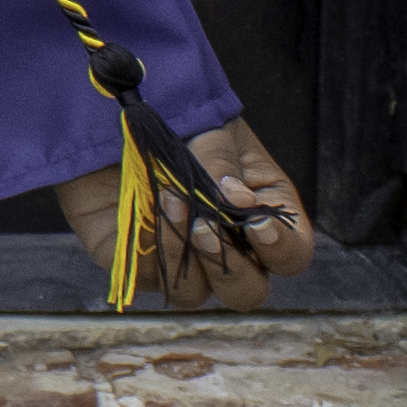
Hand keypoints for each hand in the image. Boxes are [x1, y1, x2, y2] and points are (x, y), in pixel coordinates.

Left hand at [56, 116, 314, 310]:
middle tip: (205, 228)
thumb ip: (222, 165)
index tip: (256, 223)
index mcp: (261, 216)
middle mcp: (226, 249)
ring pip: (193, 295)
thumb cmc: (180, 119)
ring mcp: (181, 260)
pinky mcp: (136, 259)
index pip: (289, 256)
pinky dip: (148, 249)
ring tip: (170, 201)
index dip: (280, 250)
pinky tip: (144, 210)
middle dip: (228, 268)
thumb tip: (234, 201)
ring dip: (184, 255)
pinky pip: (146, 277)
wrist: (117, 111)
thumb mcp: (211, 132)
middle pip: (245, 292)